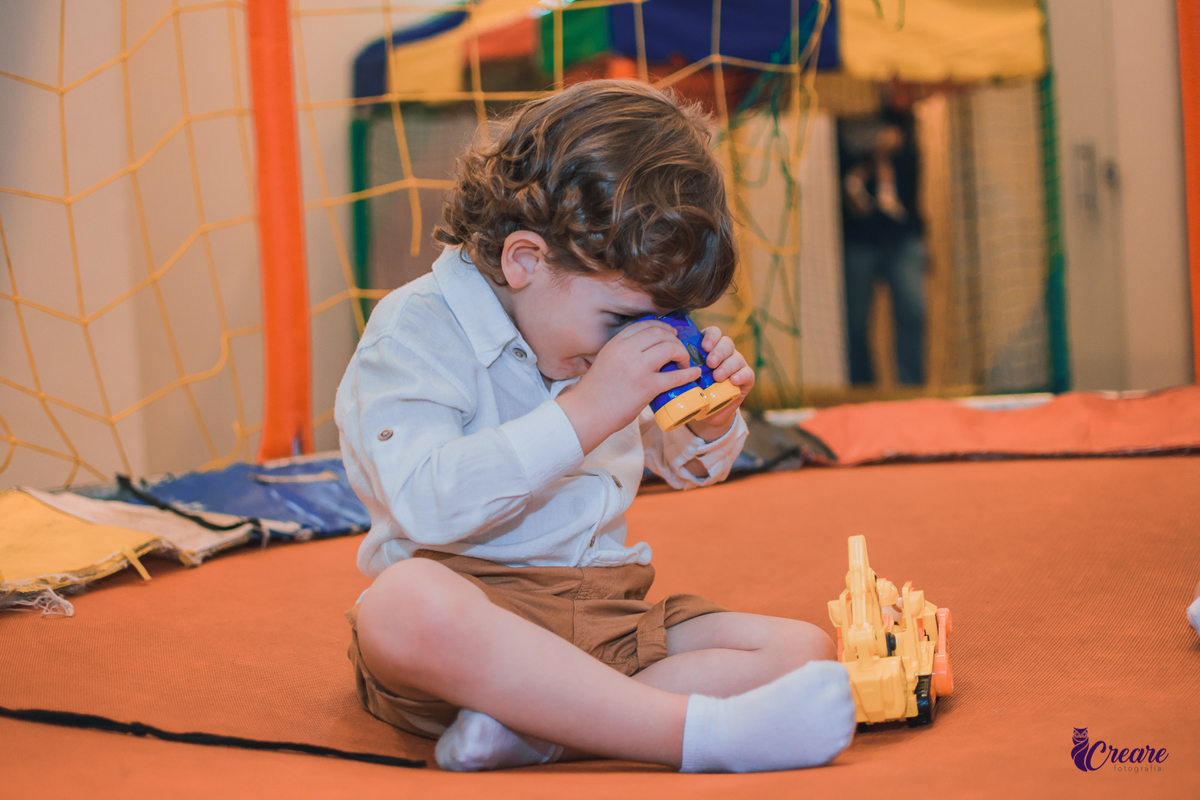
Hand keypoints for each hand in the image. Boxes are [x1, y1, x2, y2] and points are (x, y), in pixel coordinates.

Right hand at [556, 320, 699, 454]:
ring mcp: (638, 368)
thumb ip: (623, 353)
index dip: (662, 327)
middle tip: (679, 350)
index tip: (670, 334)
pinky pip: (676, 376)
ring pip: (670, 349)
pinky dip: (689, 374)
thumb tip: (644, 351)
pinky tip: (694, 374)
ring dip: (682, 353)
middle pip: (660, 333)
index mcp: (616, 343)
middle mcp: (627, 351)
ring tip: (685, 362)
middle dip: (674, 340)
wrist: (587, 412)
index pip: (645, 325)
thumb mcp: (605, 360)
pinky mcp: (647, 387)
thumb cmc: (595, 391)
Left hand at [686, 326, 753, 441]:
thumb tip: (656, 358)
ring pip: (736, 357)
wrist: (707, 411)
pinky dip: (741, 376)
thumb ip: (675, 365)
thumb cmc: (692, 389)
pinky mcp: (746, 378)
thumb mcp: (682, 376)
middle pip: (726, 343)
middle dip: (718, 351)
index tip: (704, 346)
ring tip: (717, 376)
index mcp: (709, 347)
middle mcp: (724, 353)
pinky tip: (734, 381)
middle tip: (710, 362)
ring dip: (727, 365)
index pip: (713, 333)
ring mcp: (736, 364)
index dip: (710, 337)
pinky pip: (747, 373)